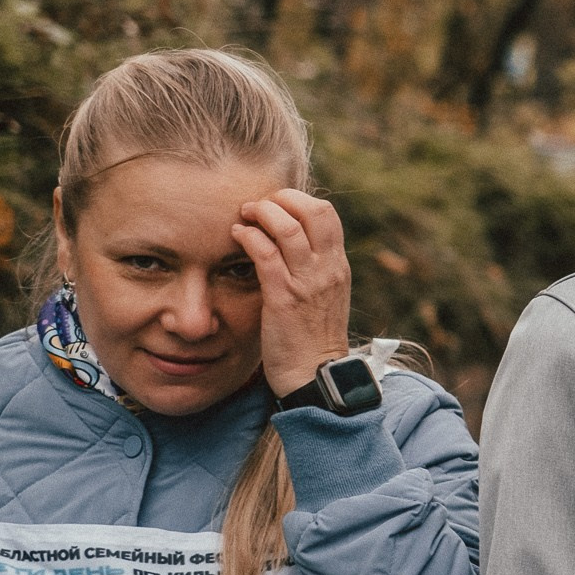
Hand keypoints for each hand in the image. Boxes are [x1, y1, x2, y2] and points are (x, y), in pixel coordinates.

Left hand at [234, 188, 352, 398]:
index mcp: (338, 266)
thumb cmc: (312, 339)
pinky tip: (237, 235)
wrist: (314, 376)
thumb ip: (312, 270)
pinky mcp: (284, 298)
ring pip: (288, 227)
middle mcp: (327, 269)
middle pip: (313, 210)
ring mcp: (307, 283)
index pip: (326, 214)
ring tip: (244, 215)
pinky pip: (266, 254)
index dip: (298, 201)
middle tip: (259, 206)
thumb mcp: (323, 297)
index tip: (276, 207)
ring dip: (261, 213)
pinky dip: (248, 237)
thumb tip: (289, 246)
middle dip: (282, 199)